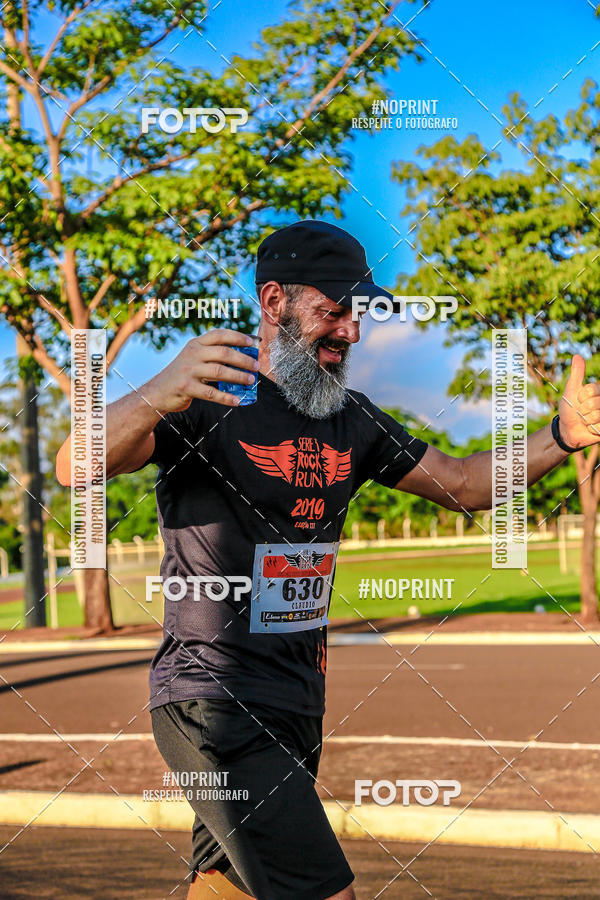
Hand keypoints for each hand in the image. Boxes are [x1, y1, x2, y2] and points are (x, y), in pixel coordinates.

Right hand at [143, 329, 258, 412]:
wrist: (158, 391)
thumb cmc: (183, 375)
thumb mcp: (194, 358)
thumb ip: (213, 355)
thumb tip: (244, 359)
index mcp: (196, 344)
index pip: (219, 334)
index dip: (237, 337)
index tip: (252, 343)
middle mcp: (192, 353)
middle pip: (223, 353)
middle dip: (243, 359)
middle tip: (256, 367)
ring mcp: (189, 370)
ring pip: (220, 371)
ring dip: (239, 377)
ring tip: (250, 381)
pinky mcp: (187, 387)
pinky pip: (211, 392)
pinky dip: (226, 397)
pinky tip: (237, 400)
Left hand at [558, 354, 599, 448]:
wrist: (567, 428)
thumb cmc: (569, 408)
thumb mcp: (571, 390)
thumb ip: (577, 374)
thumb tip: (577, 356)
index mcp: (598, 391)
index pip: (591, 389)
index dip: (581, 396)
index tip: (578, 399)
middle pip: (595, 402)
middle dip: (582, 409)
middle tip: (580, 412)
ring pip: (597, 415)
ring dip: (586, 420)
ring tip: (585, 420)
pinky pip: (599, 427)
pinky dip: (591, 428)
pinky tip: (590, 428)